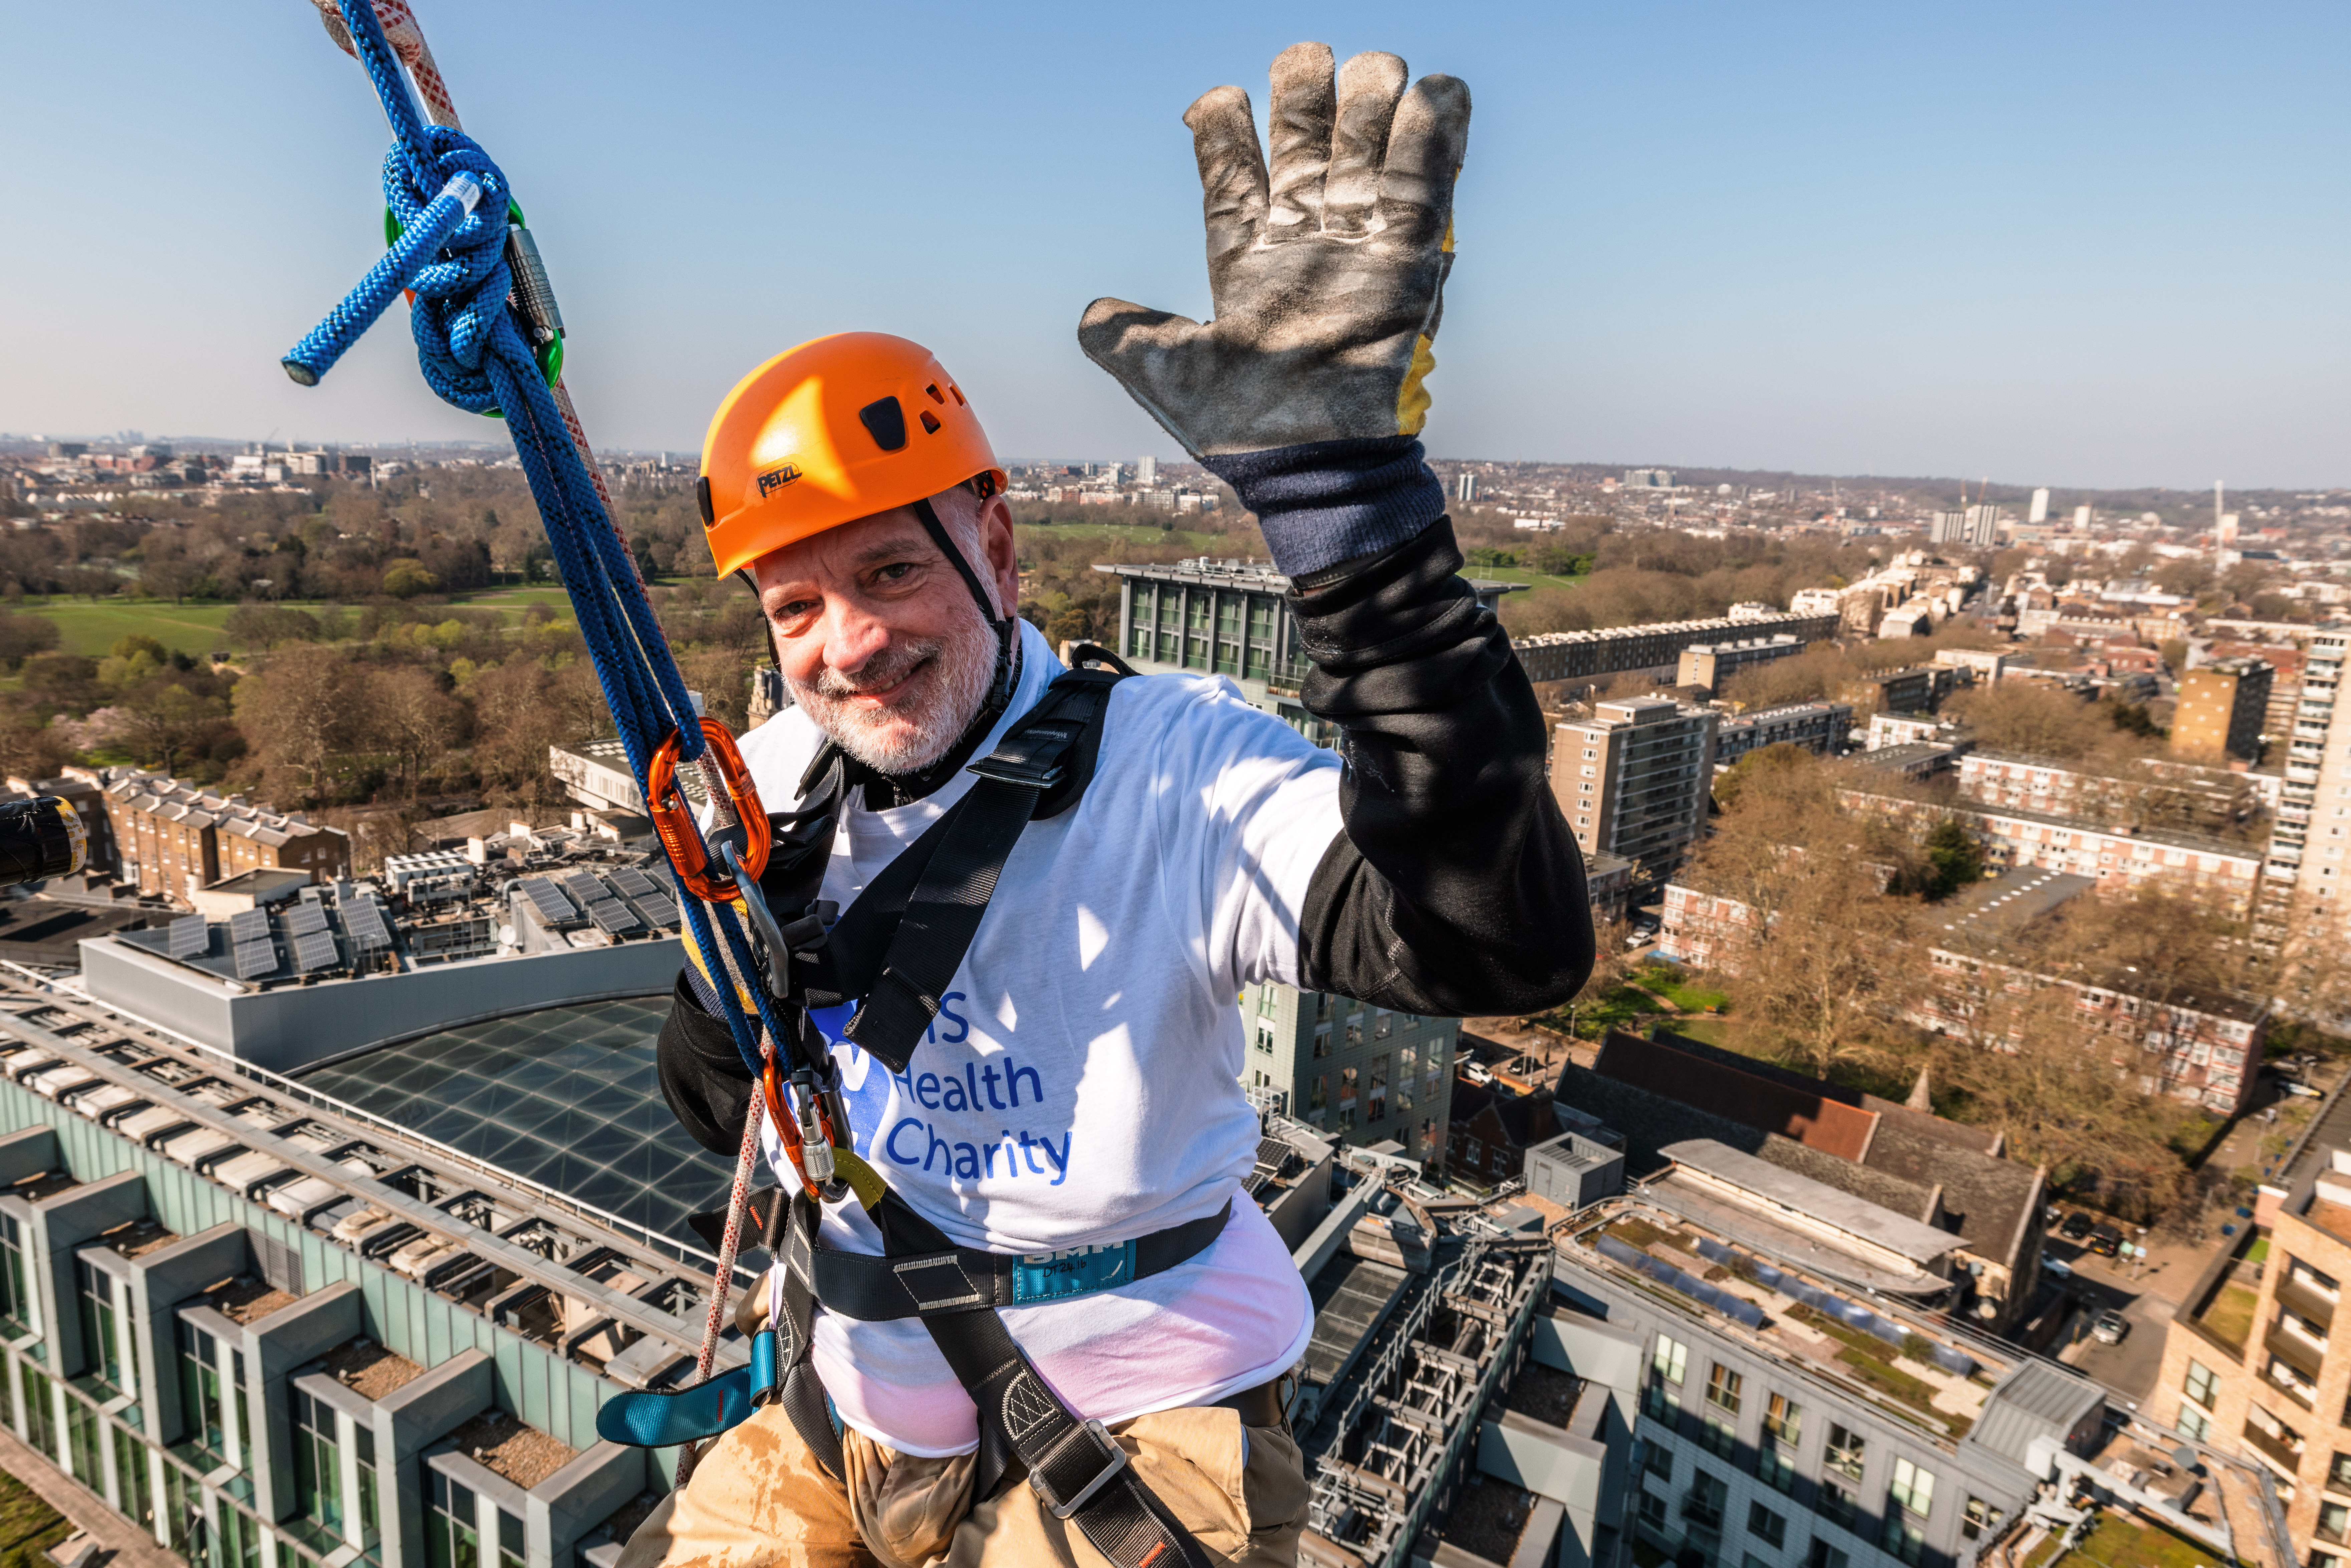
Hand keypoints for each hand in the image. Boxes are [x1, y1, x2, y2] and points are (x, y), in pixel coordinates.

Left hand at [1079, 42, 1470, 458]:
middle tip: (1305, 61)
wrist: (1309, 459)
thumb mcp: (1165, 377)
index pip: (1233, 173)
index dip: (1223, 130)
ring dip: (1370, 102)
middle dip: (1306, 94)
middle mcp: (1301, 241)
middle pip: (1303, 143)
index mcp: (1244, 258)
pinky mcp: (1408, 260)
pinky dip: (1435, 138)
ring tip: (1374, 68)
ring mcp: (1356, 245)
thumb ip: (1127, 340)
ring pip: (1364, 150)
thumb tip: (1091, 317)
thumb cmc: (1240, 427)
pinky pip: (1426, 187)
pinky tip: (1437, 92)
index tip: (1216, 99)